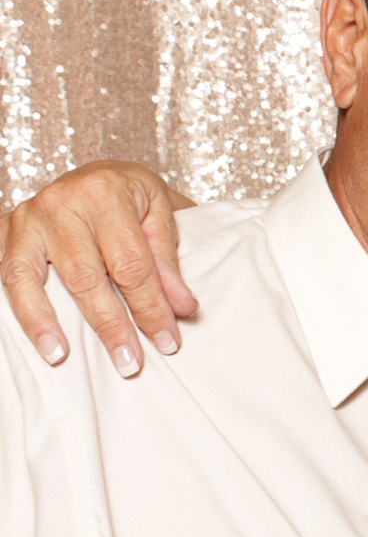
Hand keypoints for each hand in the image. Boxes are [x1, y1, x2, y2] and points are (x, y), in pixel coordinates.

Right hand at [0, 160, 195, 376]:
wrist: (98, 174)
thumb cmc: (133, 197)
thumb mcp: (160, 216)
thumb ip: (167, 264)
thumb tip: (181, 309)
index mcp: (105, 192)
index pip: (131, 265)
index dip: (151, 308)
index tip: (167, 341)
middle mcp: (59, 202)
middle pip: (84, 276)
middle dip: (110, 324)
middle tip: (129, 362)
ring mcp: (27, 217)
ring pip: (28, 277)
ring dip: (43, 322)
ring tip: (59, 356)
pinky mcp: (4, 229)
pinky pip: (3, 272)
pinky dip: (16, 305)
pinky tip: (30, 332)